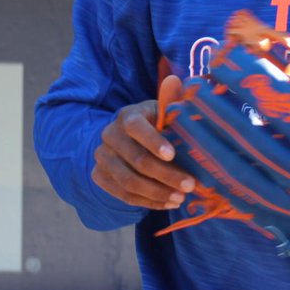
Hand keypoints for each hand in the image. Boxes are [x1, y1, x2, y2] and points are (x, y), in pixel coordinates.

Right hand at [91, 75, 194, 208]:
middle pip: (137, 160)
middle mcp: (110, 136)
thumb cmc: (153, 123)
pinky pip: (124, 195)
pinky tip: (168, 204)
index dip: (153, 142)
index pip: (136, 128)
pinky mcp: (100, 176)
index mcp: (127, 116)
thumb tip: (184, 85)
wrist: (122, 137)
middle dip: (166, 175)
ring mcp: (102, 158)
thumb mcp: (162, 110)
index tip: (172, 155)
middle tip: (190, 185)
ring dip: (158, 193)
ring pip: (129, 182)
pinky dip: (148, 202)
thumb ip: (174, 102)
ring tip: (181, 198)